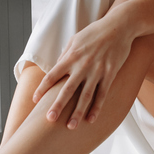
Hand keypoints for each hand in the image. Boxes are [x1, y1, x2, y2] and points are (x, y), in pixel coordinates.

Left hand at [34, 12, 134, 128]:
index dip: (42, 88)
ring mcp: (97, 71)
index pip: (52, 75)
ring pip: (85, 96)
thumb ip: (66, 54)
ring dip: (78, 112)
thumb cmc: (95, 32)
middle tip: (49, 120)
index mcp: (71, 57)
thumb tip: (56, 67)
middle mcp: (82, 65)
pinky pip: (102, 94)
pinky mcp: (110, 73)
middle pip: (67, 89)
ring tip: (71, 126)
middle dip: (58, 105)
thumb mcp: (75, 39)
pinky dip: (96, 107)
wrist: (119, 26)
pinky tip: (91, 119)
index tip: (34, 100)